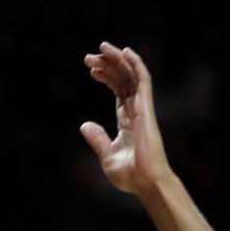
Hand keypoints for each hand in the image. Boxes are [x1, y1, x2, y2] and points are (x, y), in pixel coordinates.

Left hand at [80, 43, 172, 194]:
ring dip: (118, 60)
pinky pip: (143, 81)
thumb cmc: (130, 174)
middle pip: (123, 79)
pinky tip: (124, 52)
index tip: (91, 69)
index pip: (118, 90)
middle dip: (108, 65)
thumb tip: (83, 125)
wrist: (145, 182)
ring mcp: (142, 108)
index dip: (106, 77)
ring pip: (131, 76)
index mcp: (127, 119)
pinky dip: (135, 65)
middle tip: (89, 57)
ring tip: (102, 48)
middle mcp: (136, 110)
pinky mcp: (146, 109)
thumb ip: (97, 138)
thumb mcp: (106, 155)